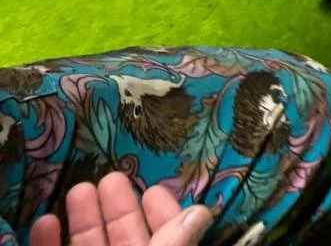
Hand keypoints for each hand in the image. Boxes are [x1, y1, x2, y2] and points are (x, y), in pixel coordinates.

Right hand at [28, 172, 213, 245]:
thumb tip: (202, 211)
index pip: (167, 239)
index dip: (163, 216)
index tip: (152, 190)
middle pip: (124, 241)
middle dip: (118, 210)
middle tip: (110, 177)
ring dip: (82, 221)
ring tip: (79, 190)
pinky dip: (47, 244)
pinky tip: (44, 221)